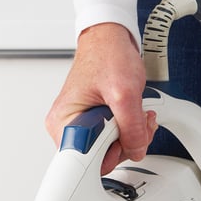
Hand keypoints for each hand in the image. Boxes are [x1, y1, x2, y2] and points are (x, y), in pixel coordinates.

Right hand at [45, 22, 157, 173]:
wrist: (109, 40)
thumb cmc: (107, 56)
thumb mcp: (125, 92)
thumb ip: (132, 127)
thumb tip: (136, 149)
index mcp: (63, 121)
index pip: (82, 161)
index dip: (107, 153)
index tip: (120, 140)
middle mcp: (67, 125)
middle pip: (100, 158)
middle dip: (125, 143)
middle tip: (135, 123)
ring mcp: (80, 125)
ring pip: (109, 149)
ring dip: (130, 136)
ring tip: (136, 115)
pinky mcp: (93, 122)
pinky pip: (112, 139)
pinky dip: (128, 130)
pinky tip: (133, 115)